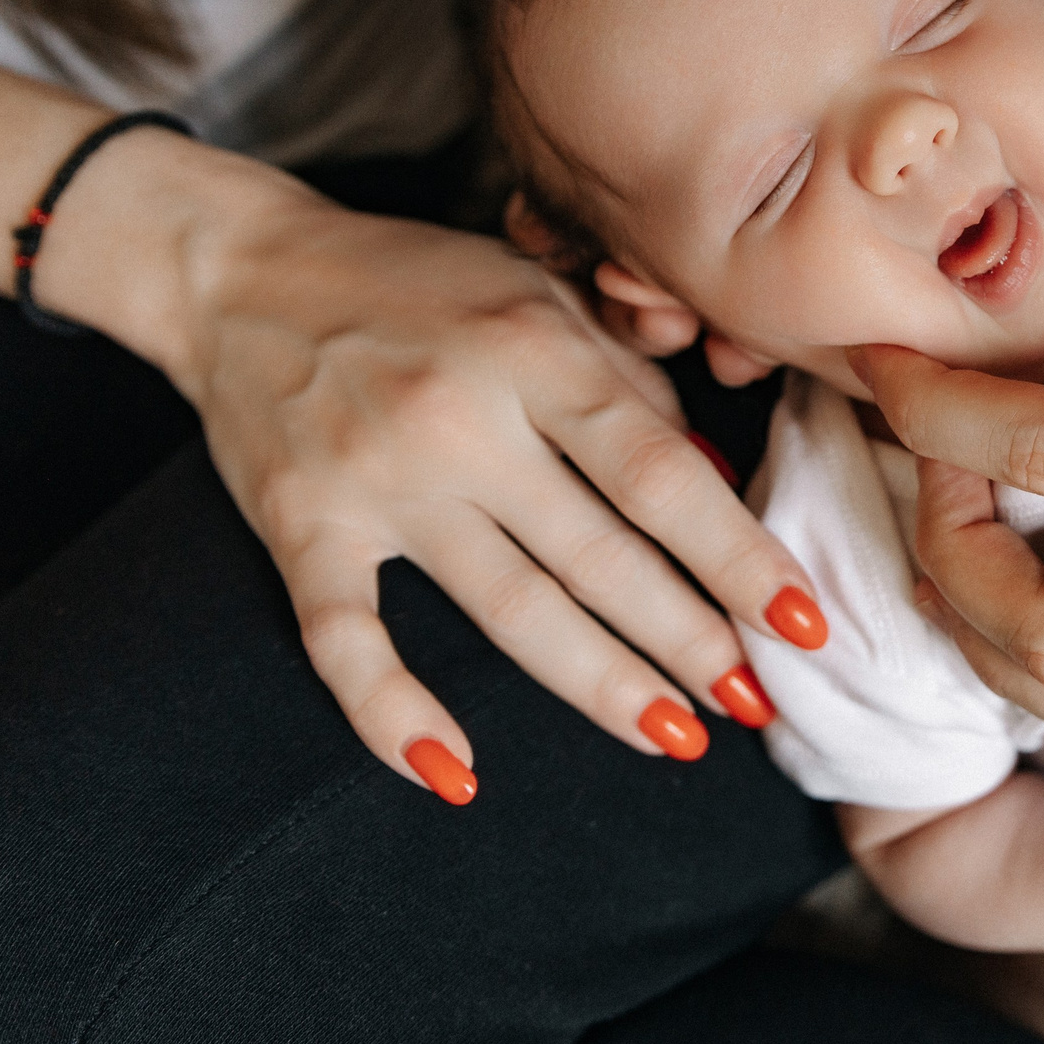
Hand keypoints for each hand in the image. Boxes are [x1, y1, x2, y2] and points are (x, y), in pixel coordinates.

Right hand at [127, 163, 823, 793]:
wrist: (238, 269)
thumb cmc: (416, 280)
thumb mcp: (539, 293)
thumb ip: (629, 381)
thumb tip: (719, 475)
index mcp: (534, 350)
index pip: (660, 474)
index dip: (738, 556)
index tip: (804, 623)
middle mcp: (461, 418)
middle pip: (598, 555)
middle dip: (689, 638)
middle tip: (756, 702)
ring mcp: (376, 480)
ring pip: (507, 608)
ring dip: (598, 683)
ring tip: (675, 737)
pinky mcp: (302, 528)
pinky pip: (348, 641)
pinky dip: (394, 714)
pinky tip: (458, 774)